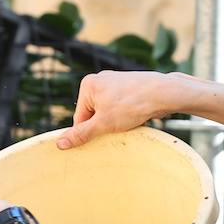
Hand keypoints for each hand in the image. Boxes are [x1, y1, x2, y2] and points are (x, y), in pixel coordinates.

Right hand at [56, 70, 208, 148]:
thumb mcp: (103, 124)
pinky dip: (125, 116)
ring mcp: (114, 82)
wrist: (163, 93)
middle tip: (117, 129)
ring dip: (115, 122)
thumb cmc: (132, 105)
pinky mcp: (128, 86)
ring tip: (128, 122)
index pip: (79, 118)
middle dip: (104, 125)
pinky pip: (119, 107)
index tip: (102, 136)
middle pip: (93, 114)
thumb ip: (81, 134)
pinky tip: (135, 117)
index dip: (90, 131)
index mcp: (88, 85)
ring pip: (107, 112)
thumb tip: (60, 143)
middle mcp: (99, 80)